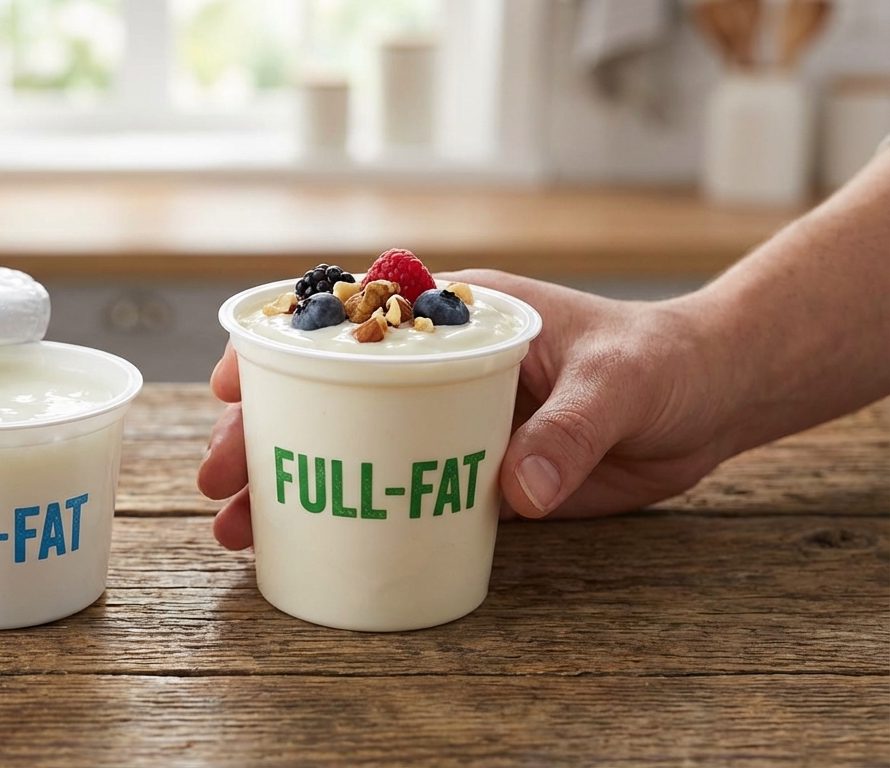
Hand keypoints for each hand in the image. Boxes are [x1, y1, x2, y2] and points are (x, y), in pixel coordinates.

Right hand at [197, 269, 734, 549]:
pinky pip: (393, 491)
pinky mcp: (465, 471)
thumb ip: (568, 431)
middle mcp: (435, 366)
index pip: (346, 321)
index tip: (229, 385)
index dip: (279, 350)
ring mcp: (444, 420)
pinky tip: (303, 544)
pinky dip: (346, 515)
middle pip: (329, 393)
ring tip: (237, 529)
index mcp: (455, 315)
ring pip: (348, 446)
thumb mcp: (618, 385)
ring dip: (289, 481)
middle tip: (216, 481)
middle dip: (264, 432)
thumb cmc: (660, 363)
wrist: (706, 402)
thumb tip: (516, 495)